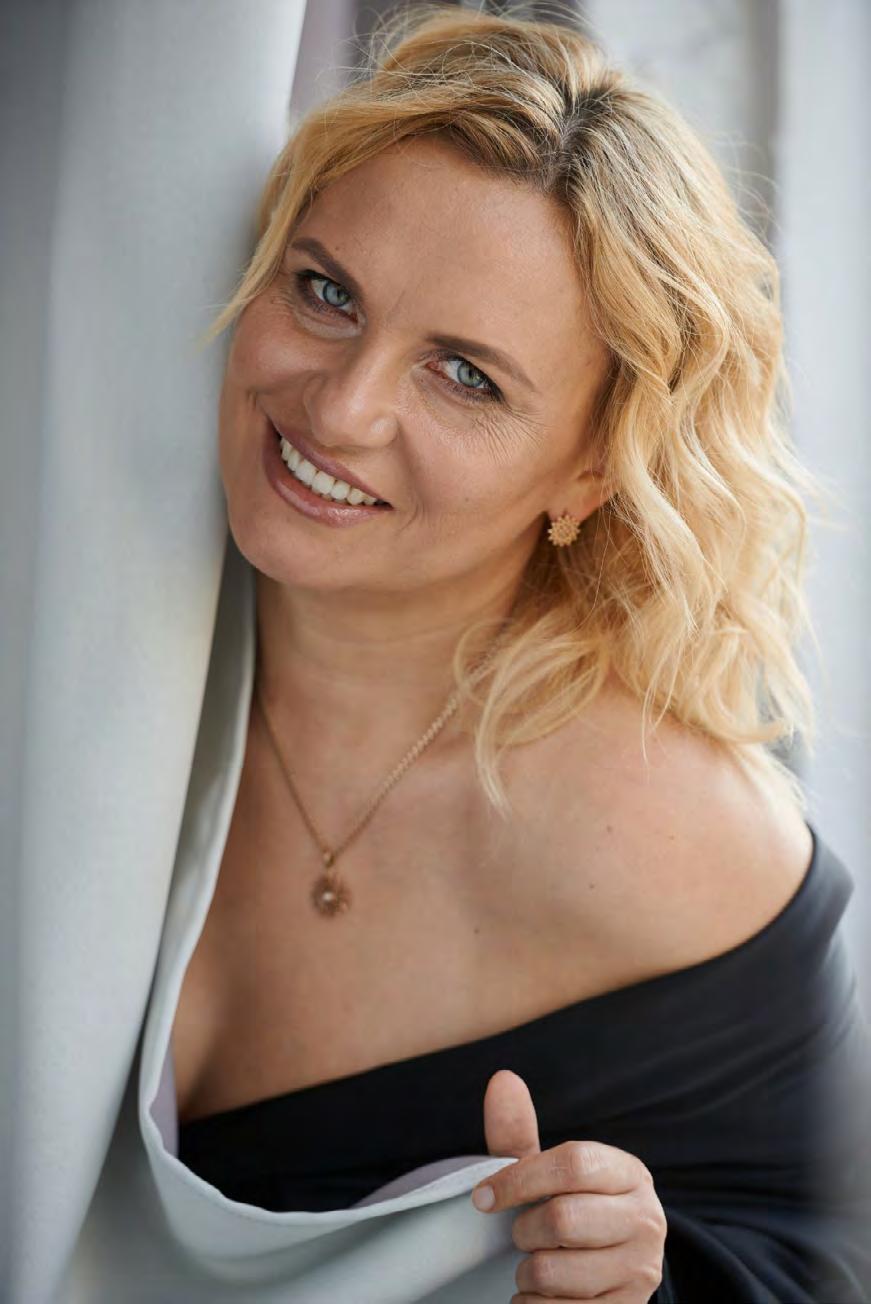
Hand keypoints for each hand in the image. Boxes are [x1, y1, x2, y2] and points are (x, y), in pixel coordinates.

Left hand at [471, 1069, 666, 1301]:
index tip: (483, 1196)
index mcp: (629, 1173)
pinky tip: (544, 1295)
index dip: (519, 1178)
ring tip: (536, 1264)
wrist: (614, 1272)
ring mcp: (640, 1271)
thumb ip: (520, 1133)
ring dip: (527, 1272)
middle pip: (562, 1219)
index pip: (572, 1163)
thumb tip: (502, 1079)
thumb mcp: (548, 1173)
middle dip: (524, 1230)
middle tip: (521, 1233)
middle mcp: (646, 1219)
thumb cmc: (571, 1209)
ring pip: (554, 1270)